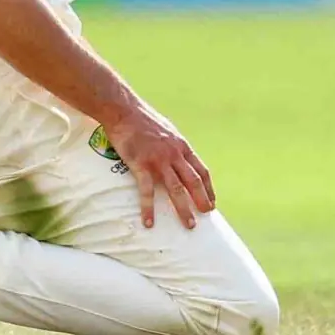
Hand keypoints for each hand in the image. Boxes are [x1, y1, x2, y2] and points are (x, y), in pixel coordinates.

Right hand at [105, 106, 215, 230]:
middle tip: (206, 215)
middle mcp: (174, 154)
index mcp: (181, 146)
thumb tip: (178, 156)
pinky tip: (149, 221)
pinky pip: (147, 190)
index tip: (212, 202)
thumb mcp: (166, 129)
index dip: (209, 188)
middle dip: (202, 200)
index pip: (201, 171)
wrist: (122, 110)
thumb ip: (174, 145)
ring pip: (176, 188)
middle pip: (193, 182)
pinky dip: (148, 208)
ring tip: (189, 224)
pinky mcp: (140, 164)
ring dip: (184, 208)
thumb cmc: (142, 118)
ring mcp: (158, 159)